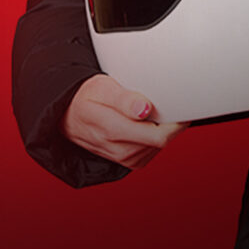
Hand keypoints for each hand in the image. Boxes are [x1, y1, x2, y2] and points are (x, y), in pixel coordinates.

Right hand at [61, 73, 183, 169]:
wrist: (68, 114)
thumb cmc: (86, 97)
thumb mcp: (102, 88)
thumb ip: (124, 99)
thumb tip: (145, 109)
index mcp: (112, 129)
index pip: (157, 136)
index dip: (175, 123)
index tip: (180, 107)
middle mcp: (117, 148)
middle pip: (160, 142)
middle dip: (170, 125)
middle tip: (171, 105)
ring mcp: (122, 157)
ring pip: (157, 148)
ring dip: (163, 132)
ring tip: (156, 113)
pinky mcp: (127, 161)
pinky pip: (151, 152)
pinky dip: (155, 139)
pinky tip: (149, 126)